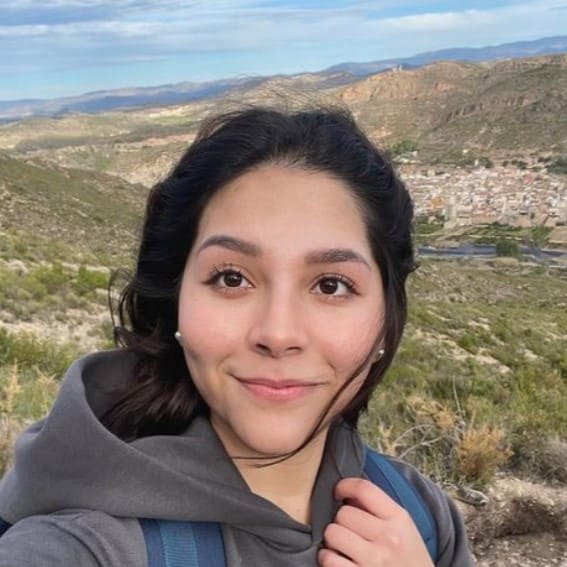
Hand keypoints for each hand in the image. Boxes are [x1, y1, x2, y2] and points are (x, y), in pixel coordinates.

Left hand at [318, 478, 433, 566]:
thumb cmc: (410, 562)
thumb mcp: (405, 531)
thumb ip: (380, 510)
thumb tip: (347, 493)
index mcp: (399, 519)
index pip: (364, 489)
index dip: (344, 486)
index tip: (338, 492)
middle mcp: (389, 538)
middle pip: (344, 513)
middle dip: (340, 521)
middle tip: (348, 530)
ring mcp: (374, 560)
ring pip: (333, 533)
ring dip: (332, 540)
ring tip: (342, 546)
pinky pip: (329, 559)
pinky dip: (327, 558)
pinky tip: (337, 560)